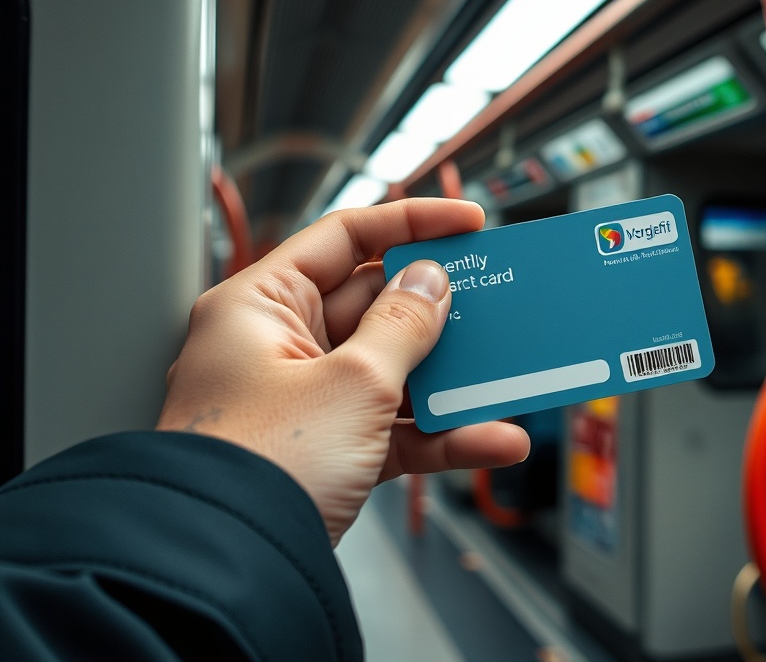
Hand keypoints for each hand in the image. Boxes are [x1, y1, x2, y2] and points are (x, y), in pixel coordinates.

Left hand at [157, 199, 529, 543]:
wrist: (231, 571)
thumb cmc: (261, 465)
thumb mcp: (352, 382)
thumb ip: (403, 326)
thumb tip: (430, 282)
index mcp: (262, 305)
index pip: (344, 239)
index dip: (410, 224)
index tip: (467, 224)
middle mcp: (278, 345)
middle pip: (375, 306)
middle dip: (438, 310)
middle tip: (493, 303)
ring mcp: (305, 400)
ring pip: (391, 371)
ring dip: (449, 380)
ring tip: (506, 372)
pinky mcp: (328, 450)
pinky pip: (392, 428)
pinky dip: (440, 435)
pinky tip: (492, 439)